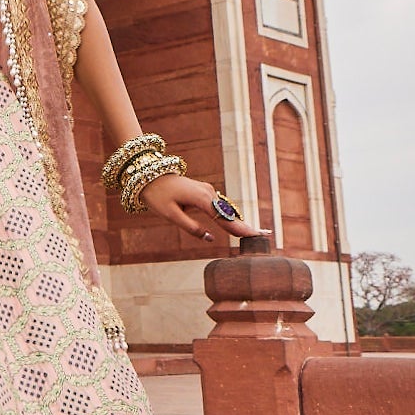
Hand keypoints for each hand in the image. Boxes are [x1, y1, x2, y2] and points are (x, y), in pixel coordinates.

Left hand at [140, 174, 265, 247]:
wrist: (149, 175)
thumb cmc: (158, 196)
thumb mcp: (170, 215)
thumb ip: (191, 228)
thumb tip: (210, 238)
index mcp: (200, 199)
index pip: (223, 218)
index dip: (239, 228)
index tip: (254, 235)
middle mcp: (208, 193)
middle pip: (229, 214)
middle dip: (245, 225)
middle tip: (265, 235)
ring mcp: (208, 191)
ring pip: (225, 210)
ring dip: (239, 222)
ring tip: (256, 233)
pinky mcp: (205, 192)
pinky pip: (220, 207)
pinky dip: (230, 217)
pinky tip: (240, 226)